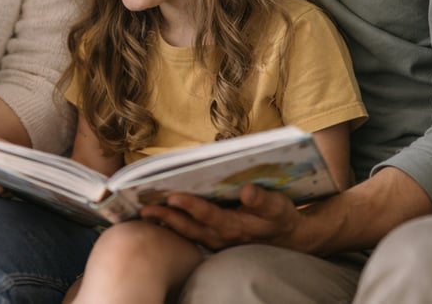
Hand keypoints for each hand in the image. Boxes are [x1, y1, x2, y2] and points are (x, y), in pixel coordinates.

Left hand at [139, 184, 305, 251]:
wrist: (288, 239)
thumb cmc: (280, 218)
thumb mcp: (278, 207)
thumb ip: (262, 200)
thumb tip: (246, 190)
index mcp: (236, 226)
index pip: (209, 215)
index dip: (191, 206)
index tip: (173, 196)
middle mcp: (221, 237)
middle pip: (189, 227)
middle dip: (166, 217)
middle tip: (144, 208)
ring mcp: (215, 241)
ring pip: (186, 233)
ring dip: (165, 223)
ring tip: (144, 212)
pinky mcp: (212, 240)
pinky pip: (188, 234)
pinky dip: (173, 225)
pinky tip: (159, 216)